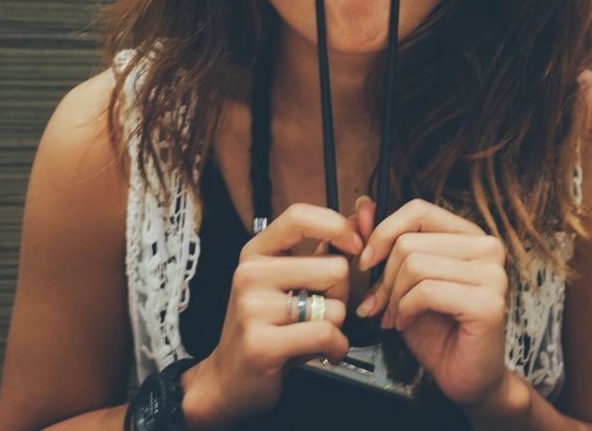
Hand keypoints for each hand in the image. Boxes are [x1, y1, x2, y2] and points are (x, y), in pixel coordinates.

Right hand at [183, 203, 363, 427]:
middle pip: (335, 268)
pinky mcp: (262, 344)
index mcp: (255, 252)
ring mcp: (252, 308)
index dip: (336, 226)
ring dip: (337, 325)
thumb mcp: (288, 280)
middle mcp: (250, 274)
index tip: (354, 246)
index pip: (299, 216)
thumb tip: (362, 212)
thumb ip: (325, 247)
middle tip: (321, 311)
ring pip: (335, 306)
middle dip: (341, 295)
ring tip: (313, 333)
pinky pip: (326, 334)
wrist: (228, 379)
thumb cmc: (266, 326)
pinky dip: (336, 348)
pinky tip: (324, 352)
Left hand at [352, 199, 509, 407]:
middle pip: (409, 242)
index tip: (367, 260)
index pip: (419, 210)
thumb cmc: (438, 330)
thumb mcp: (404, 280)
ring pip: (414, 265)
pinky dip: (405, 310)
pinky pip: (425, 291)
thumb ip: (387, 242)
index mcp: (469, 236)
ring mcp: (492, 274)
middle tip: (380, 304)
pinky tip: (407, 323)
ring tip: (394, 315)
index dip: (384, 232)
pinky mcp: (487, 303)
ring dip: (393, 297)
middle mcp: (487, 248)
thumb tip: (363, 207)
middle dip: (384, 278)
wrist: (465, 377)